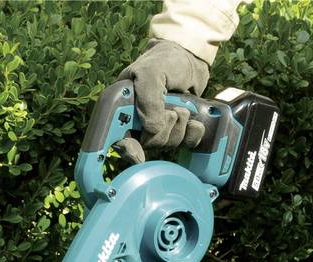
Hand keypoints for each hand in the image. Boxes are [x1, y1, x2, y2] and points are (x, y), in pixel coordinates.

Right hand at [115, 39, 209, 163]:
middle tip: (171, 110)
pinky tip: (194, 121)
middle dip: (163, 129)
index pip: (117, 138)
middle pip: (146, 144)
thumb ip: (148, 100)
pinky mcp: (176, 130)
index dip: (126, 149)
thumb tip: (152, 130)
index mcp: (123, 109)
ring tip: (182, 107)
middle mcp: (138, 122)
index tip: (137, 154)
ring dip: (179, 127)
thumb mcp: (151, 72)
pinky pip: (185, 144)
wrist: (190, 56)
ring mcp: (157, 127)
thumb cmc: (165, 59)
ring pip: (166, 145)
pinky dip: (193, 133)